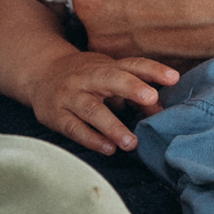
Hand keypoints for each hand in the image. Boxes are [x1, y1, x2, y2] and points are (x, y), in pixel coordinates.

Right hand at [26, 43, 177, 157]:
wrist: (39, 72)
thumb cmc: (85, 77)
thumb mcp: (109, 77)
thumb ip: (135, 93)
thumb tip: (161, 111)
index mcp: (105, 66)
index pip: (132, 65)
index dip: (153, 70)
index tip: (173, 78)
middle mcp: (87, 78)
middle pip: (109, 79)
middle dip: (130, 87)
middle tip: (151, 97)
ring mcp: (70, 95)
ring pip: (92, 109)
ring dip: (113, 126)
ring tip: (132, 142)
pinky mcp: (55, 114)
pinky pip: (74, 127)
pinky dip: (91, 139)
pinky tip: (108, 149)